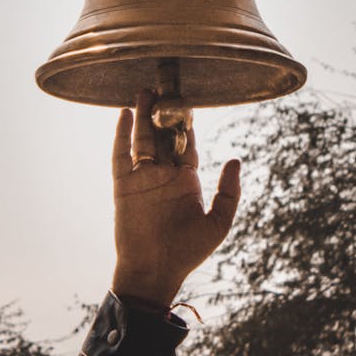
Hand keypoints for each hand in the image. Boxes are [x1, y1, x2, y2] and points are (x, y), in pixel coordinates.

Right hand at [111, 89, 241, 307]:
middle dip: (163, 112)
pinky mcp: (123, 185)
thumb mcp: (218, 223)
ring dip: (142, 115)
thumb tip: (235, 160)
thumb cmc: (188, 251)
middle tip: (164, 85)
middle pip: (163, 135)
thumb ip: (229, 192)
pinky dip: (122, 134)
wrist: (155, 271)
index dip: (187, 123)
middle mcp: (164, 174)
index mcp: (187, 180)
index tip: (188, 99)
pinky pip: (121, 155)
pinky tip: (124, 113)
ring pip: (142, 139)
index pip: (188, 143)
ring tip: (144, 90)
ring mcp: (142, 178)